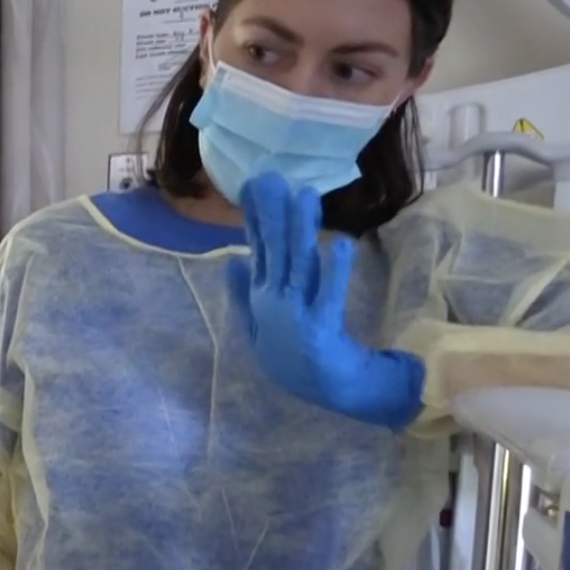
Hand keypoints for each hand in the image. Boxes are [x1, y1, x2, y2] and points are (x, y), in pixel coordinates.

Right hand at [225, 173, 424, 430]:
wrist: (323, 392)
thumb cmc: (292, 359)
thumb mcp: (256, 328)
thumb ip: (242, 296)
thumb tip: (230, 262)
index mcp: (260, 298)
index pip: (256, 250)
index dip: (254, 218)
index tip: (251, 186)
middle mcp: (273, 302)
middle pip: (274, 251)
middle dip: (272, 213)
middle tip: (271, 178)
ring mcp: (295, 315)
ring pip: (298, 265)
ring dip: (300, 230)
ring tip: (304, 196)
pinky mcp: (321, 328)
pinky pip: (329, 295)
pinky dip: (334, 270)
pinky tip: (339, 244)